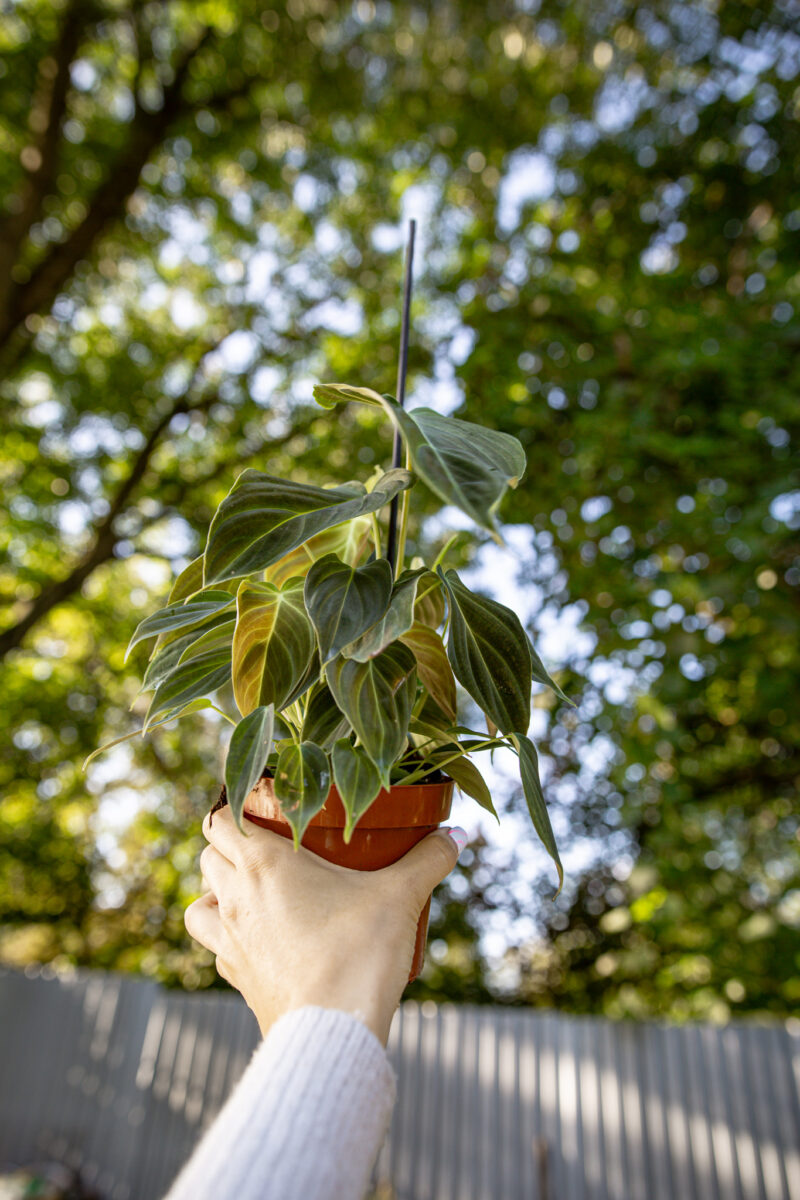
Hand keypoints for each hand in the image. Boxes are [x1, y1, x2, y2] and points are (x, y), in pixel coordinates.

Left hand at [184, 806, 465, 1044]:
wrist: (334, 1033)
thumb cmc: (360, 954)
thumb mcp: (401, 896)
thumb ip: (430, 860)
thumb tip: (456, 835)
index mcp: (262, 863)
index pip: (220, 818)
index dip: (237, 807)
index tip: (267, 808)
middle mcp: (236, 897)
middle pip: (208, 855)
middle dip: (231, 845)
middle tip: (274, 845)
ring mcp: (230, 941)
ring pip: (199, 903)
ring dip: (217, 893)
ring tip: (255, 892)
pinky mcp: (237, 979)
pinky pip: (217, 948)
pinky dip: (231, 937)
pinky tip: (264, 940)